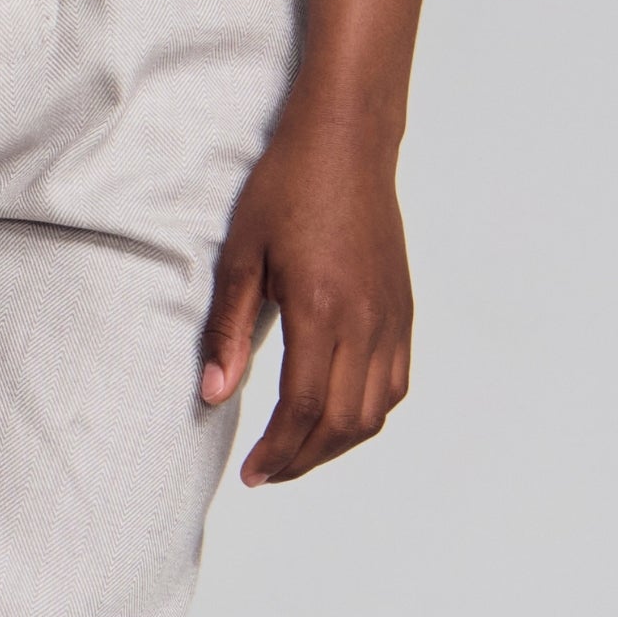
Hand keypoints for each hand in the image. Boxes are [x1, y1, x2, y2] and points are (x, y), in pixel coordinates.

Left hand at [201, 111, 413, 485]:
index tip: (252, 474)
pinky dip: (367, 414)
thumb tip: (213, 394)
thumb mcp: (240, 254)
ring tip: (296, 452)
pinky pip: (396, 384)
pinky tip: (336, 417)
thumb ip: (227, 328)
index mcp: (322, 309)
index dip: (278, 451)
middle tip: (265, 472)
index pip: (304, 407)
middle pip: (343, 422)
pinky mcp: (404, 309)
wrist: (347, 142)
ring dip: (336, 443)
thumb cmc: (286, 188)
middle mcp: (367, 321)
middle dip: (303, 458)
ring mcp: (393, 317)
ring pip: (376, 411)